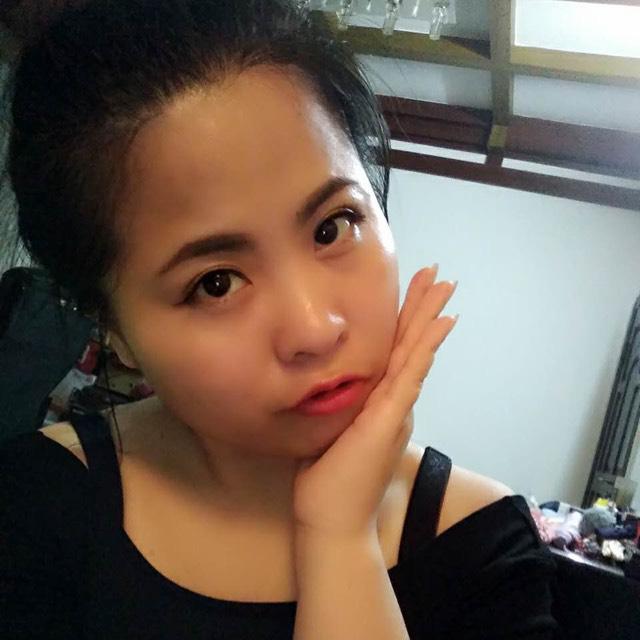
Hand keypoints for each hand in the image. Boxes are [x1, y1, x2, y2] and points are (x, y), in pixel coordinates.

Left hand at [292, 264, 458, 537]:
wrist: (331, 520)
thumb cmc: (326, 481)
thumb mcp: (330, 431)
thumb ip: (338, 408)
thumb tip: (325, 387)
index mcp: (379, 403)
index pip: (394, 352)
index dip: (405, 321)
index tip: (412, 292)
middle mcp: (393, 401)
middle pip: (411, 344)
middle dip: (423, 307)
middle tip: (438, 275)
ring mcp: (395, 408)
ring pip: (416, 351)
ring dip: (430, 316)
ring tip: (445, 285)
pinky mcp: (390, 417)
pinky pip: (412, 373)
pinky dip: (428, 346)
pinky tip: (442, 322)